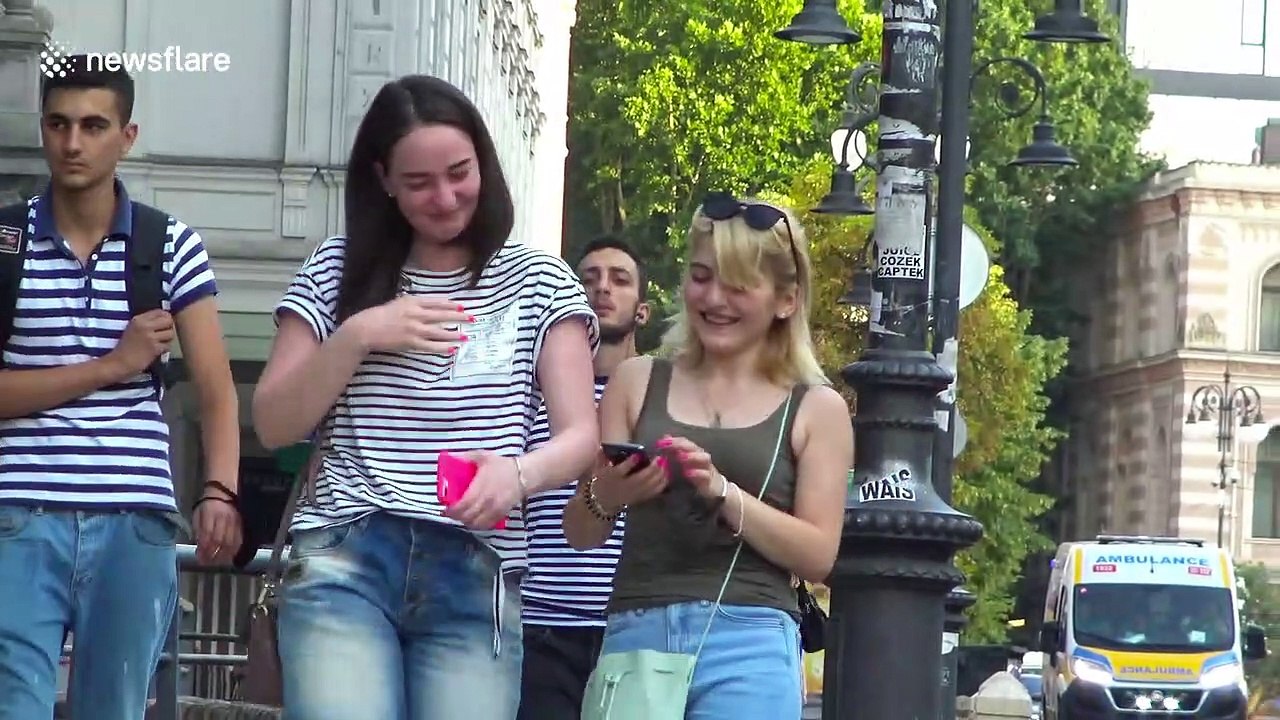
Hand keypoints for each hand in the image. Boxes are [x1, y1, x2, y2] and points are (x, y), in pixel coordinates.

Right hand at [107, 310, 173, 376]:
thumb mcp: (133, 329)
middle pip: (168, 320)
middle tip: (163, 334)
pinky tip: (156, 351)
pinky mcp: (154, 348)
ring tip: (159, 343)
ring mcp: (150, 337)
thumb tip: (165, 319)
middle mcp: (144, 326)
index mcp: (138, 319)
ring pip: (170, 333)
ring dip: (167, 339)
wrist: (119, 363)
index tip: (163, 324)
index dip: (165, 317)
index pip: (160, 312)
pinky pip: (167, 345)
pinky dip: (164, 349)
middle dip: (168, 327)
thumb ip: (147, 323)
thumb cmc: (126, 347)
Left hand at [193, 484, 242, 565]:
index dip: (203, 549)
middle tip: (208, 563)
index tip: (199, 558)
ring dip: (224, 555)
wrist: (224, 492)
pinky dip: (235, 550)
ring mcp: (235, 521)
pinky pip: (240, 539)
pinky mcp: (242, 524)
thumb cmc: (207, 504)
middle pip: (219, 541)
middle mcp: (224, 518)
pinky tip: (230, 556)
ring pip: (231, 542)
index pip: (207, 535)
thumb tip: (198, 545)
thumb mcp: (197, 513)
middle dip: (213, 555)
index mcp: (210, 514)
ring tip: (218, 562)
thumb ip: (197, 529)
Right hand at [351, 295, 471, 354]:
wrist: (365, 329)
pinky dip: (442, 347)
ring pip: (439, 331)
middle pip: (442, 315)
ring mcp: (414, 328)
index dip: (451, 305)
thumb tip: (427, 306)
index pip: (437, 302)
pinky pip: (431, 346)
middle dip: (459, 317)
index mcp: (412, 301)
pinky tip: (452, 348)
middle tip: (473, 318)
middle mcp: (415, 313)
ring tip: (466, 336)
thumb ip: (413, 304)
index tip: (462, 307)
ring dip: (454, 334)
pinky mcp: (410, 342)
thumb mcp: (397, 303)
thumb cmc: (379, 315)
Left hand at [444, 451, 521, 529]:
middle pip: (467, 517)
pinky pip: (487, 525)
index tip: (445, 509)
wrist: (523, 475)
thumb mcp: (483, 457)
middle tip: (450, 513)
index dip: (452, 510)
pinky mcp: (501, 515)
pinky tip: (474, 520)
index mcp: (480, 489)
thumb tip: (451, 456)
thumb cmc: (502, 466)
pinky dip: (478, 525)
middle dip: (456, 517)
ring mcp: (494, 511)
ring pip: (476, 524)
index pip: (462, 506)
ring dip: (466, 522)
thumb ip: (466, 457)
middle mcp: (487, 503)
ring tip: (462, 516)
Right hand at [591, 450, 668, 512]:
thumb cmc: (600, 483)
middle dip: (652, 469)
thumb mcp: (597, 470)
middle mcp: (624, 486)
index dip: (630, 462)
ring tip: (664, 465)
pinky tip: (666, 476)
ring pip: (649, 486)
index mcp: (612, 478)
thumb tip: (603, 446)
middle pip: (640, 479)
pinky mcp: (640, 498)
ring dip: (659, 476)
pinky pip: (653, 493)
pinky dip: (661, 485)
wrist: (601, 503)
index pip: (620, 471)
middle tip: (659, 458)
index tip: (638, 454)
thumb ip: (601, 457)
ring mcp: (633, 493)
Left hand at [656, 435, 724, 500]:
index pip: (685, 442)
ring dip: (692, 456)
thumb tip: (665, 437)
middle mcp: (702, 457)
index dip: (673, 440)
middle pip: (693, 447)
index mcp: (695, 452)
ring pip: (704, 458)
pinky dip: (697, 473)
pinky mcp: (710, 479)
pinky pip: (705, 474)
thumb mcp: (687, 462)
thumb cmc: (699, 472)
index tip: (661, 441)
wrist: (716, 487)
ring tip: (680, 457)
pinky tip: (687, 473)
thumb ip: (677, 450)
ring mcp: (707, 467)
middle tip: (669, 445)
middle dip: (681, 444)